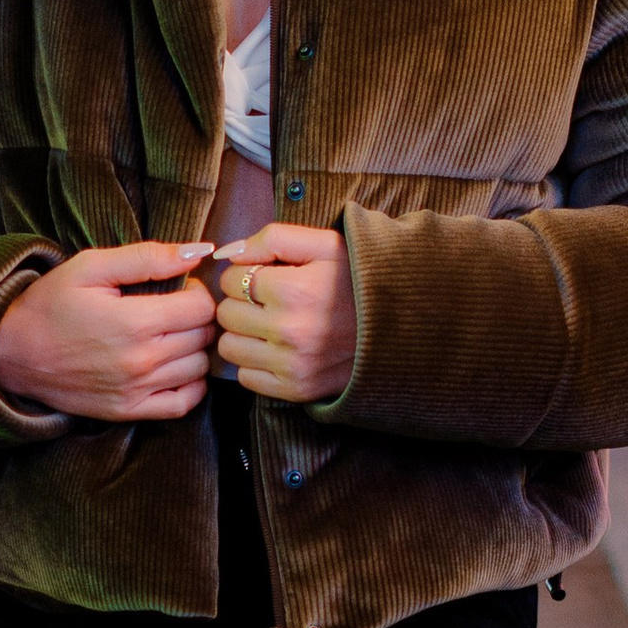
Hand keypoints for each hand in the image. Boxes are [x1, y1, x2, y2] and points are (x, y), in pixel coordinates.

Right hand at [0, 243, 216, 421]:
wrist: (11, 353)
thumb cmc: (49, 304)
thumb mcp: (90, 266)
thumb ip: (146, 257)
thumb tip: (197, 252)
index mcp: (135, 322)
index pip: (201, 307)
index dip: (197, 291)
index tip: (179, 287)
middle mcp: (141, 361)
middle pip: (203, 337)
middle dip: (197, 317)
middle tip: (174, 308)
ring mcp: (136, 390)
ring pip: (198, 368)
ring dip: (194, 348)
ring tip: (172, 335)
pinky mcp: (128, 411)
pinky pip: (183, 404)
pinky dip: (191, 385)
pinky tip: (175, 367)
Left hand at [213, 226, 356, 405]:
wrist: (401, 327)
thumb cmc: (357, 280)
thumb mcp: (326, 244)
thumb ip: (275, 238)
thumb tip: (229, 253)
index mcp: (295, 290)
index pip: (232, 278)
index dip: (244, 273)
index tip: (264, 277)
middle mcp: (290, 330)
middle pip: (226, 313)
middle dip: (240, 302)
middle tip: (266, 301)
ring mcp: (292, 364)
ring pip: (229, 347)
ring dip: (243, 334)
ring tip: (269, 325)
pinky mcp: (295, 389)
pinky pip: (245, 377)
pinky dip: (254, 363)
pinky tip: (277, 349)